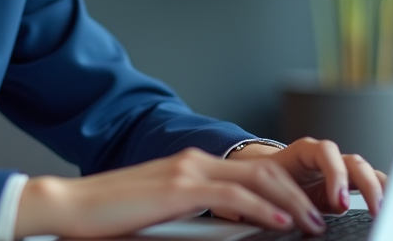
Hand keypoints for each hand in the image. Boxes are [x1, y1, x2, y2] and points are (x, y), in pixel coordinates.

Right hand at [12, 147, 328, 238]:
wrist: (71, 206)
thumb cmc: (110, 218)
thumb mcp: (163, 215)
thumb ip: (195, 217)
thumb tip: (232, 230)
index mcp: (191, 167)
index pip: (250, 174)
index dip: (284, 190)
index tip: (306, 211)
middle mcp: (193, 162)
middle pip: (261, 173)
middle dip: (297, 195)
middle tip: (321, 219)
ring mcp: (186, 171)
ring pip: (254, 181)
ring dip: (290, 203)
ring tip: (312, 224)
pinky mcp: (178, 188)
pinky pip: (232, 196)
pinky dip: (262, 209)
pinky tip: (281, 222)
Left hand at [226, 138, 387, 216]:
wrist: (263, 182)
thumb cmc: (264, 183)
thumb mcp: (268, 188)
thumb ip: (282, 198)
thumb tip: (291, 218)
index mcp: (304, 153)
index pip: (326, 152)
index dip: (336, 175)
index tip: (339, 202)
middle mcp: (326, 160)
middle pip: (353, 162)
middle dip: (366, 184)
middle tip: (372, 209)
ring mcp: (339, 172)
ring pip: (366, 172)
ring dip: (378, 190)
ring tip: (385, 211)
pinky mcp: (346, 187)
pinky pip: (368, 186)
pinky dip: (379, 195)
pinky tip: (386, 209)